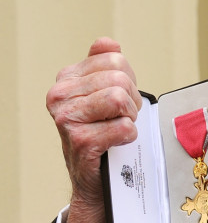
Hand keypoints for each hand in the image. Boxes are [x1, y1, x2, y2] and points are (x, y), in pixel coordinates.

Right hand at [46, 38, 141, 222]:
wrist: (95, 179)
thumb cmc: (102, 135)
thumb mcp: (102, 95)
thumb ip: (104, 67)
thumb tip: (108, 43)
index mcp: (66, 79)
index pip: (114, 59)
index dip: (129, 80)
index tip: (122, 100)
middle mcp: (60, 96)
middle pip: (119, 78)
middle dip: (132, 100)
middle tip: (124, 118)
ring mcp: (67, 118)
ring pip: (120, 99)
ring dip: (130, 117)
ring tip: (119, 129)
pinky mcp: (80, 141)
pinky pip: (123, 127)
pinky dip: (129, 136)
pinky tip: (118, 143)